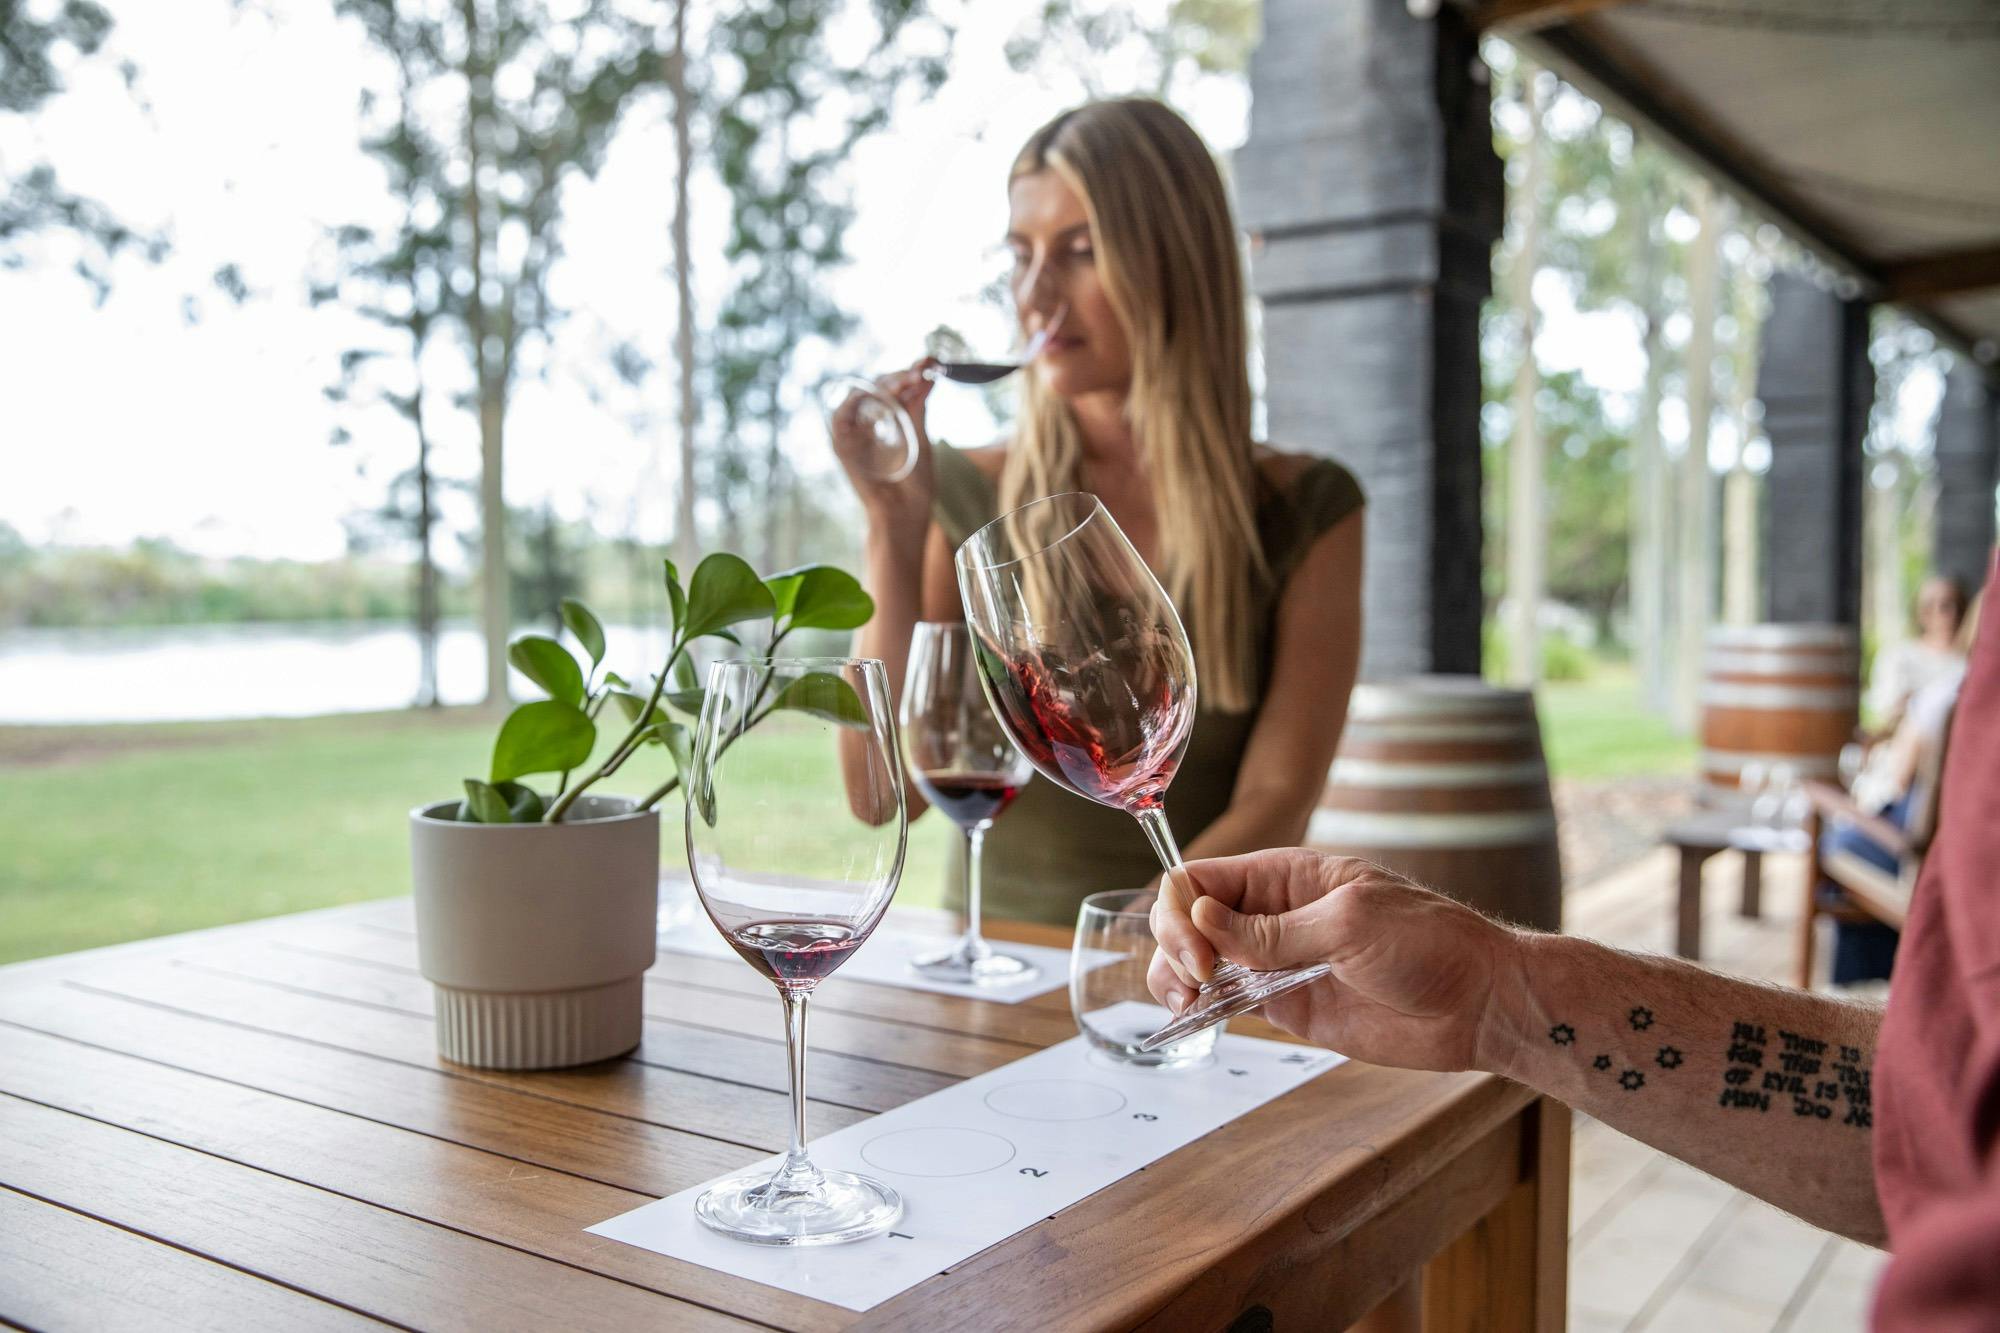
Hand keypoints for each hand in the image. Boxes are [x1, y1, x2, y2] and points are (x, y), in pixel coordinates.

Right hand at [832, 358, 936, 539]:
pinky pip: (839, 418)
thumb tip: (927, 377)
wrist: (905, 514)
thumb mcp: (921, 439)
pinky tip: (877, 393)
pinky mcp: (843, 447)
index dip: (911, 372)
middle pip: (878, 387)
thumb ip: (918, 408)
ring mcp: (857, 434)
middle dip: (900, 376)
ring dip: (882, 385)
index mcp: (891, 421)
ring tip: (906, 382)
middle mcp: (872, 424)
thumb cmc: (916, 484)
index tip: (931, 361)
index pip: (896, 388)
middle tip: (921, 372)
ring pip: (861, 397)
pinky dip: (853, 402)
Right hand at [1147, 850, 1520, 1072]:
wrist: (1481, 1003)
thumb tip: (1202, 920)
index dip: (1183, 910)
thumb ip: (1273, 931)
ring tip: (1187, 1002)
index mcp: (1286, 876)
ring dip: (1176, 976)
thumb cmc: (1432, 943)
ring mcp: (1277, 962)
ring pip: (1200, 961)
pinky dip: (1201, 1008)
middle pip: (1190, 919)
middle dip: (1175, 944)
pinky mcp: (1287, 1006)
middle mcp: (1273, 915)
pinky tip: (1193, 1017)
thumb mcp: (1350, 923)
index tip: (1200, 952)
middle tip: (1197, 980)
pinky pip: (1229, 1001)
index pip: (1203, 878)